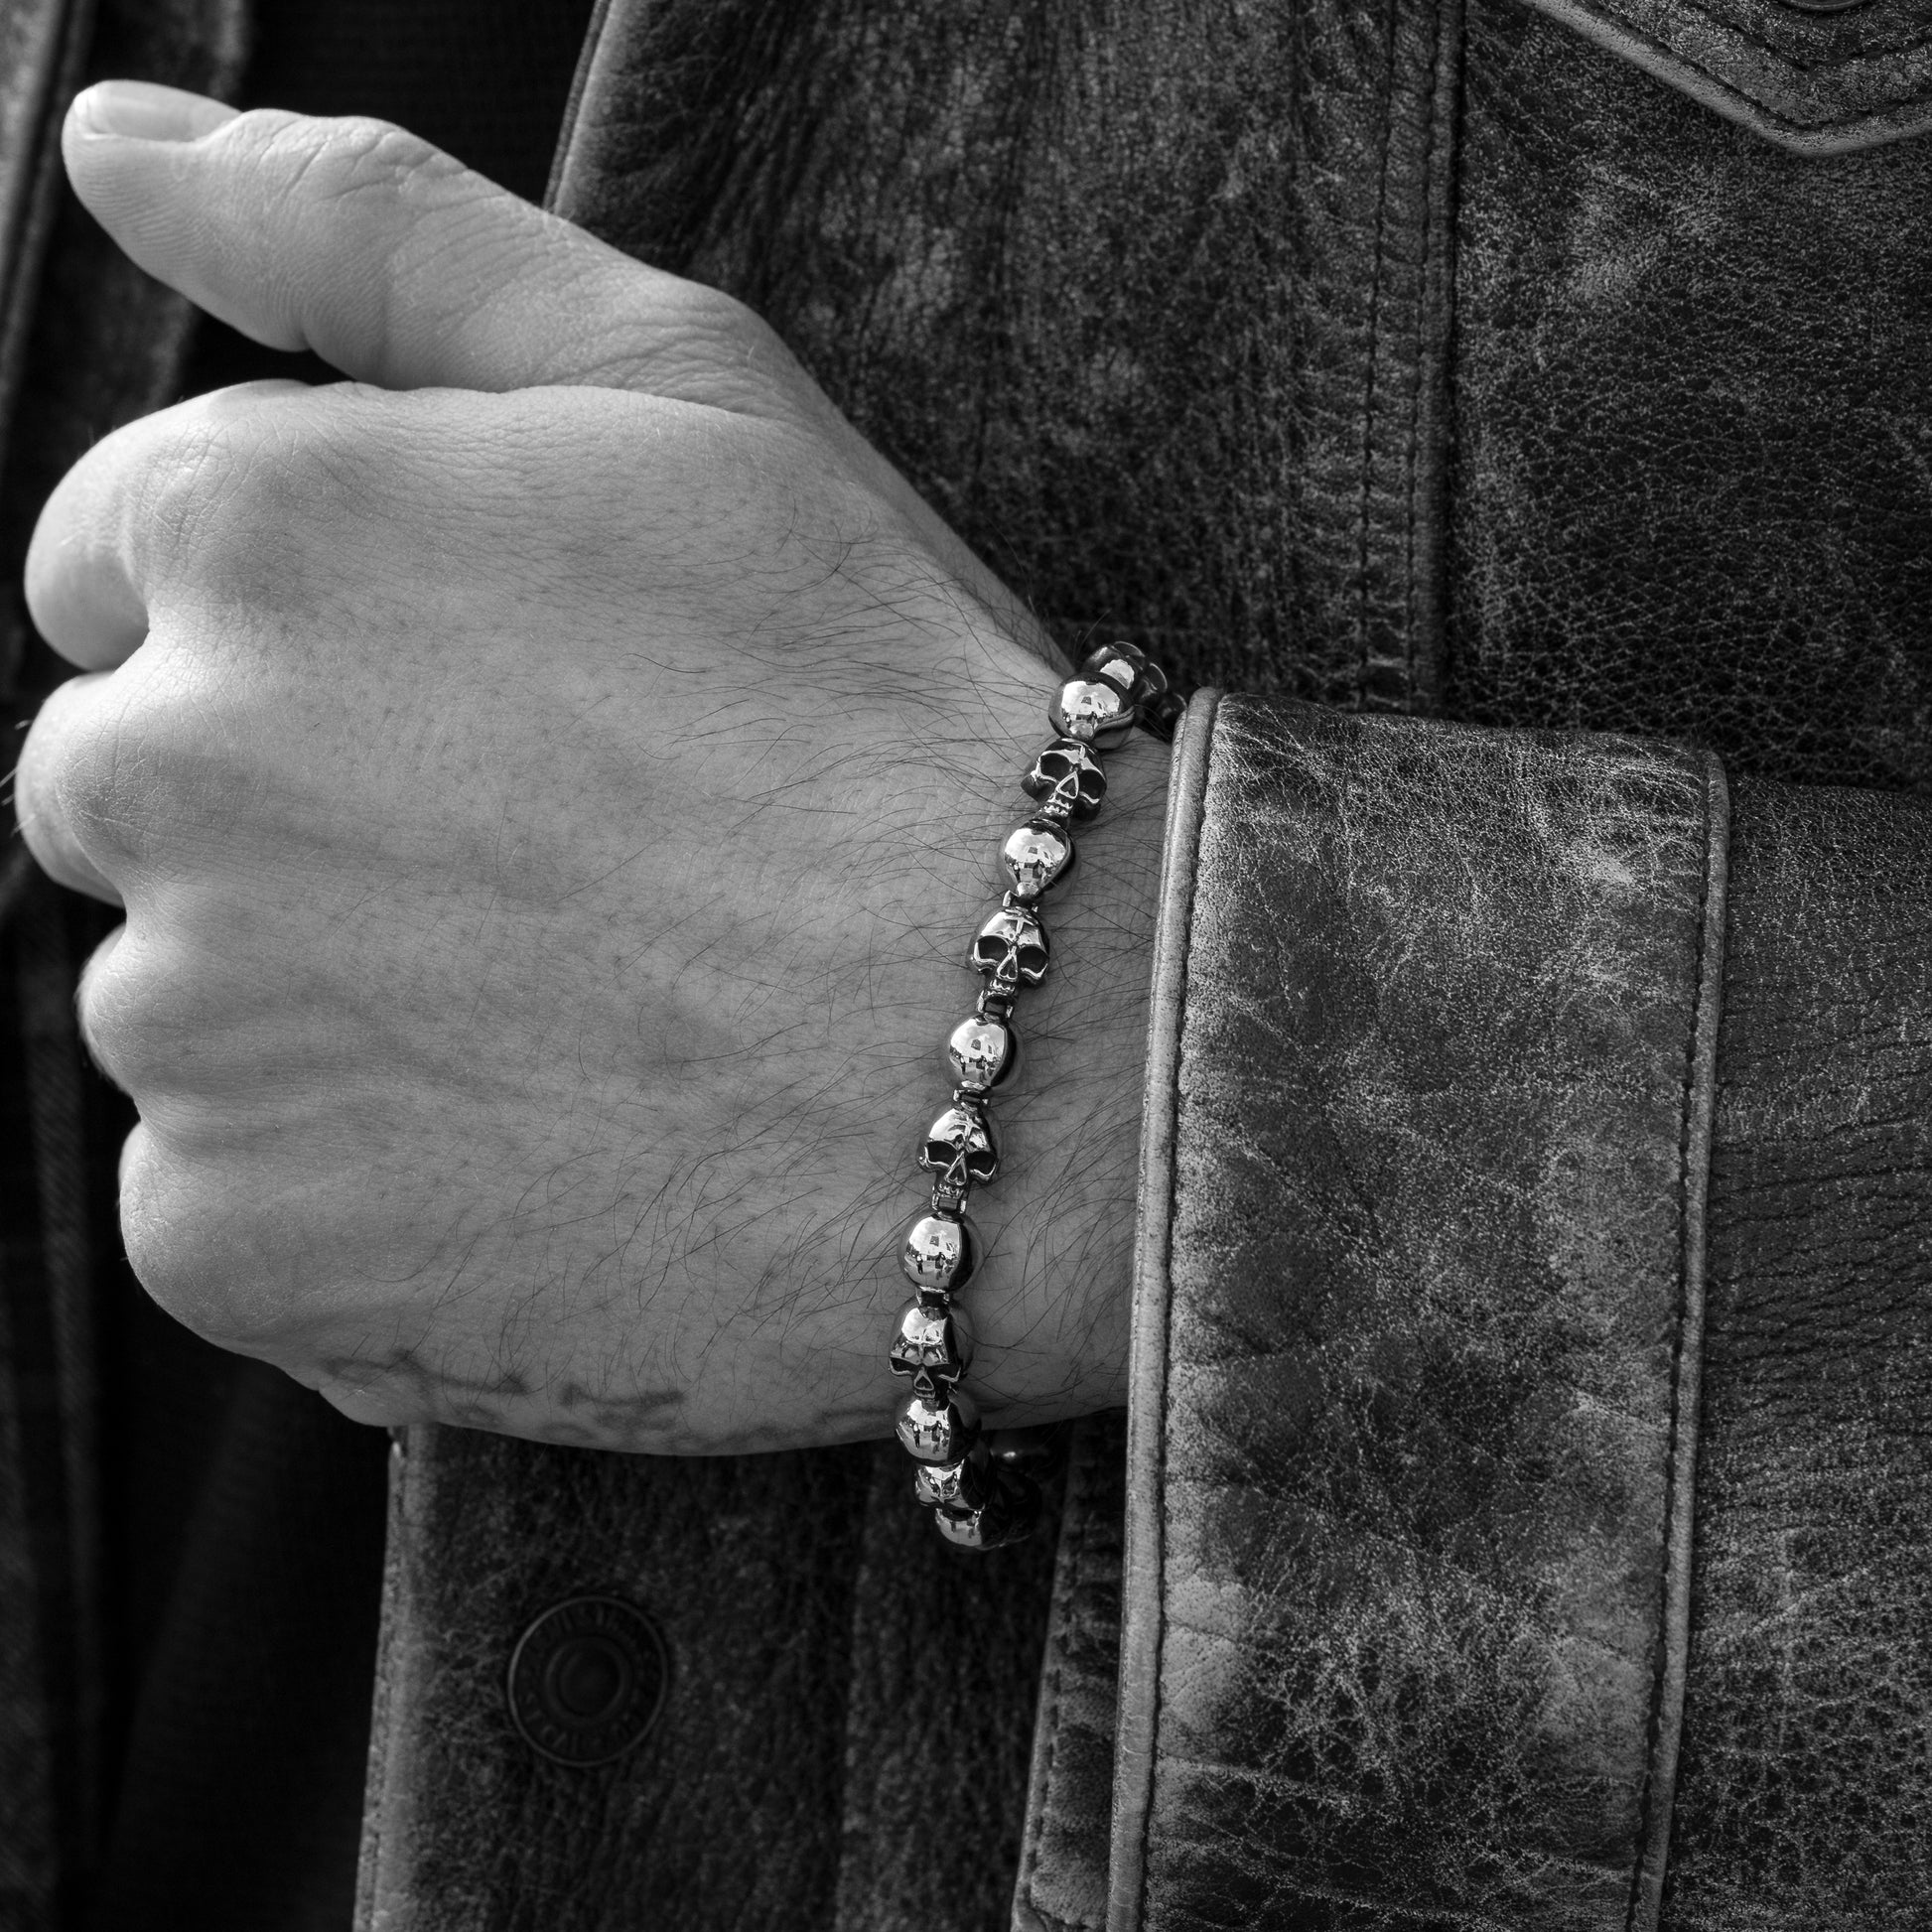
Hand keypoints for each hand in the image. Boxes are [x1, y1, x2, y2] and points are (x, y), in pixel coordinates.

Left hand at [13, 83, 1166, 1451]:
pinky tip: (540, 1166)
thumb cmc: (884, 710)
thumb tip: (125, 145)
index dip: (321, 644)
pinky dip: (349, 1204)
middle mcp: (159, 765)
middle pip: (140, 798)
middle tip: (562, 885)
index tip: (490, 721)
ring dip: (340, 1023)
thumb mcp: (678, 386)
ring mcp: (189, 1028)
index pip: (121, 571)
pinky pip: (228, 1207)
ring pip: (195, 1009)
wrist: (1041, 1051)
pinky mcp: (239, 1241)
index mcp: (243, 527)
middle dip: (309, 827)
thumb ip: (374, 228)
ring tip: (582, 1031)